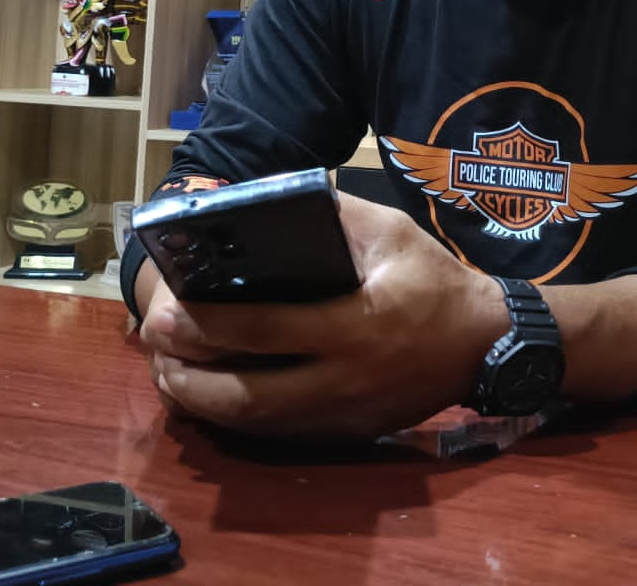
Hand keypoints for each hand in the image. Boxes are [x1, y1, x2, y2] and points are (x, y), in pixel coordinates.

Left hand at [138, 193, 509, 436]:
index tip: (166, 311)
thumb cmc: (433, 279)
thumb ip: (334, 215)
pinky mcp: (343, 432)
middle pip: (247, 395)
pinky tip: (207, 391)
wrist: (484, 344)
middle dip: (188, 376)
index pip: (266, 330)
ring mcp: (342, 414)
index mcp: (355, 324)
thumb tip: (268, 204)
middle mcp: (342, 378)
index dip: (209, 325)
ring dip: (201, 402)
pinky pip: (275, 430)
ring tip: (166, 371)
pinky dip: (233, 414)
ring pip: (255, 423)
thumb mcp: (391, 232)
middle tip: (153, 347)